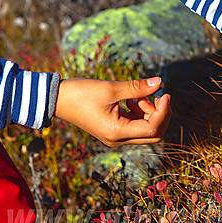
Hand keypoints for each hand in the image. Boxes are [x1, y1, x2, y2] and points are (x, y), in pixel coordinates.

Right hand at [54, 76, 170, 146]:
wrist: (56, 99)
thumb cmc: (81, 93)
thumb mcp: (110, 88)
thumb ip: (136, 88)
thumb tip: (159, 82)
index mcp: (117, 133)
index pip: (153, 129)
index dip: (163, 112)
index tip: (165, 93)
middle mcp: (118, 139)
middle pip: (153, 134)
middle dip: (160, 114)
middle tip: (156, 95)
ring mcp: (115, 136)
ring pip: (145, 130)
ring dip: (149, 112)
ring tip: (137, 95)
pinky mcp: (112, 129)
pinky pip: (135, 125)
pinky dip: (139, 112)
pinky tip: (130, 99)